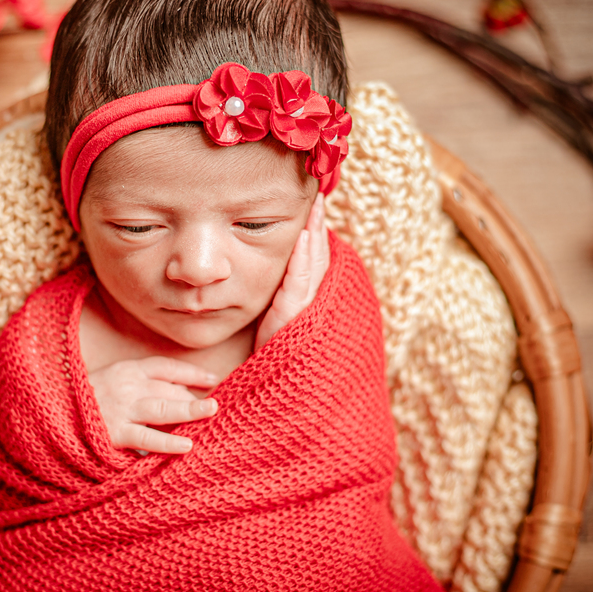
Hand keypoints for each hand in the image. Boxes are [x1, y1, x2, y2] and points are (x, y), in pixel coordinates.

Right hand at [88, 356, 220, 455]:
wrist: (47, 412)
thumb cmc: (81, 400)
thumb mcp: (109, 381)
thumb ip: (138, 384)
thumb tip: (177, 391)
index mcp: (125, 369)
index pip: (165, 366)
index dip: (190, 371)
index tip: (212, 377)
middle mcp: (126, 385)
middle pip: (168, 389)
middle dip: (193, 397)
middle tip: (216, 404)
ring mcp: (121, 409)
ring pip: (162, 408)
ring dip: (189, 410)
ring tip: (211, 411)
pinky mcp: (113, 432)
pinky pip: (147, 437)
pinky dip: (168, 442)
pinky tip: (187, 444)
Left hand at [254, 192, 328, 350]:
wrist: (272, 394)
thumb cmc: (272, 358)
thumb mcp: (276, 323)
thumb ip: (282, 299)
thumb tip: (279, 277)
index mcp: (308, 302)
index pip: (314, 261)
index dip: (317, 234)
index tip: (315, 209)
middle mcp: (312, 303)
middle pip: (319, 256)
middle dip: (319, 226)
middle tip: (318, 197)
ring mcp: (304, 310)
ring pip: (313, 264)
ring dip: (315, 233)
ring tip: (315, 207)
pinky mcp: (291, 318)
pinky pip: (298, 283)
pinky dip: (302, 259)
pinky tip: (303, 236)